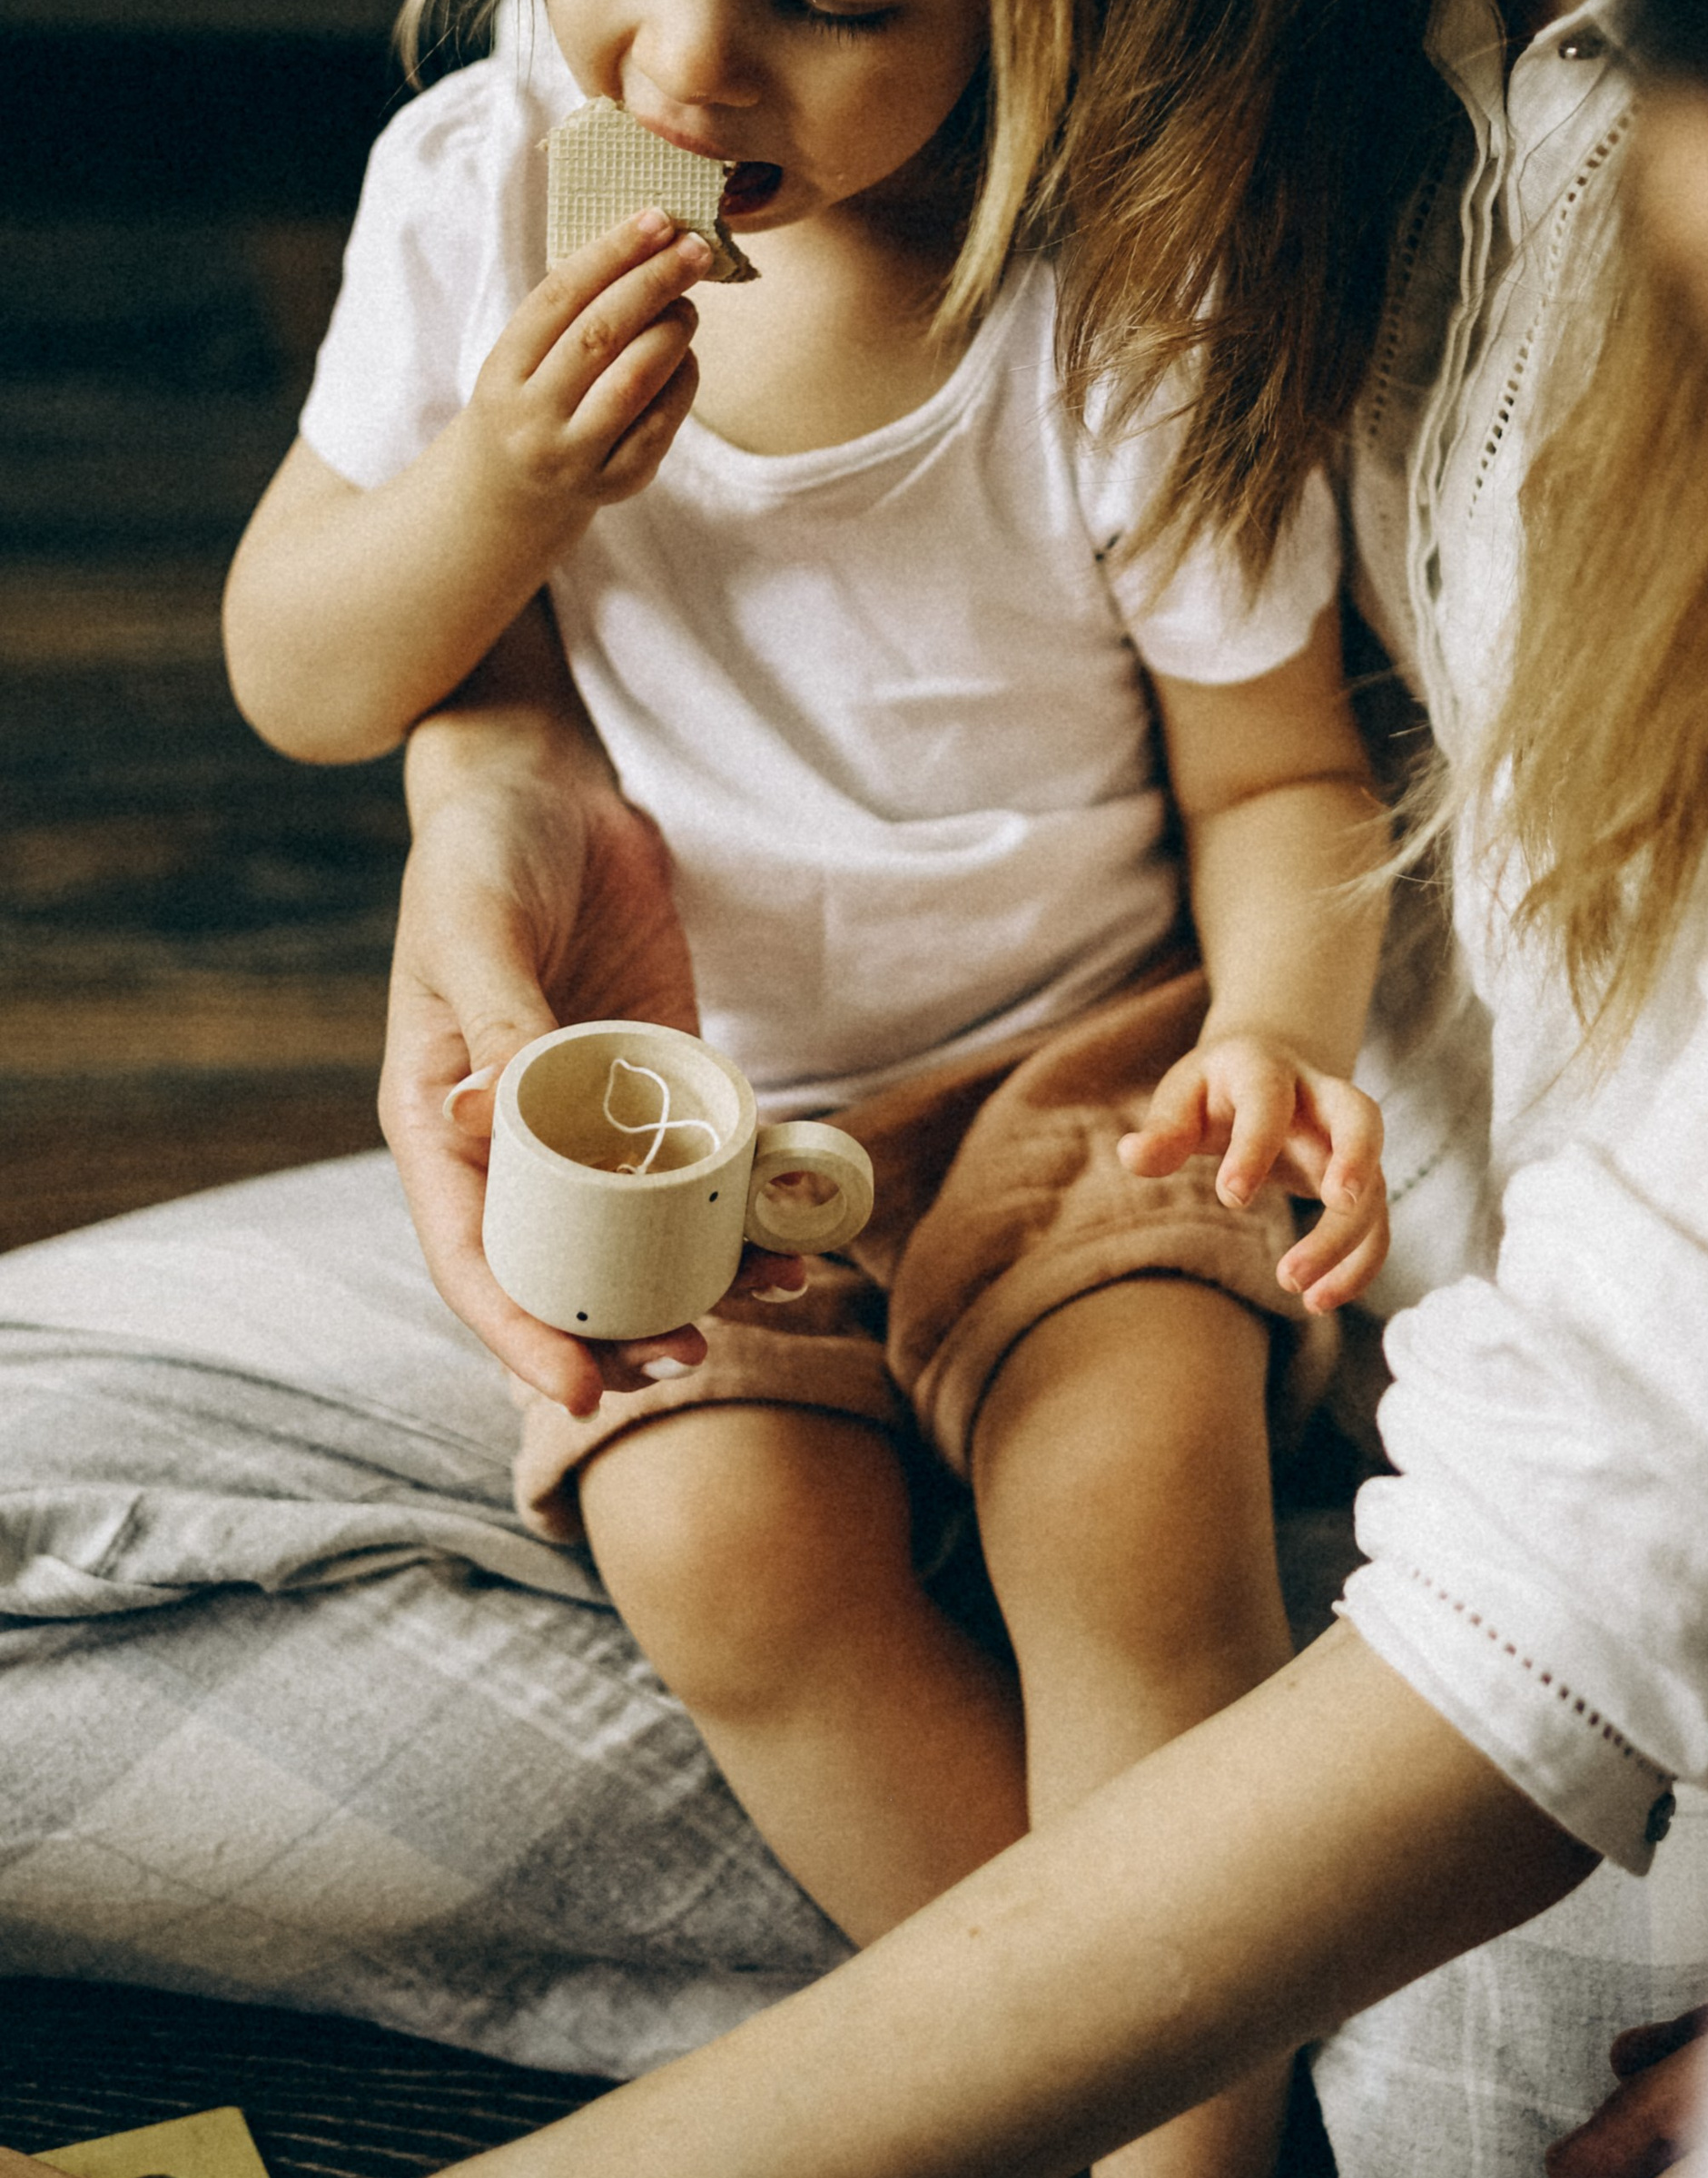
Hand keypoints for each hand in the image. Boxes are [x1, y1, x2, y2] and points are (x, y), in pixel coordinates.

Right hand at [385, 678, 798, 1414]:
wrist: (547, 784)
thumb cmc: (483, 849)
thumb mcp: (475, 924)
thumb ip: (494, 1013)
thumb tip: (494, 1115)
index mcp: (442, 1125)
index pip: (474, 1260)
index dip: (521, 1335)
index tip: (581, 1393)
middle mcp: (516, 1141)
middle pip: (562, 1269)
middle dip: (619, 1330)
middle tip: (688, 1358)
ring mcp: (592, 1114)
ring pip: (639, 1232)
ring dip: (695, 1279)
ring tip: (767, 1299)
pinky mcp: (658, 1077)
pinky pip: (699, 1163)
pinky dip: (740, 1204)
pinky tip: (795, 1230)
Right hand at [455, 207, 707, 518]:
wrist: (510, 490)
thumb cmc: (530, 397)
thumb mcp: (523, 356)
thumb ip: (569, 309)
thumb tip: (648, 240)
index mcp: (501, 372)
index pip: (558, 296)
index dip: (612, 252)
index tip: (657, 218)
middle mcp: (531, 417)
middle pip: (600, 335)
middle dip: (654, 283)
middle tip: (695, 250)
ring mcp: (572, 457)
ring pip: (635, 380)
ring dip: (671, 331)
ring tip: (687, 305)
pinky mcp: (615, 484)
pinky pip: (662, 423)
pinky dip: (682, 379)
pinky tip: (685, 354)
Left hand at [1119, 1032, 1389, 1307]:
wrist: (1263, 1074)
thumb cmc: (1214, 1091)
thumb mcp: (1183, 1098)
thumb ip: (1164, 1129)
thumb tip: (1132, 1154)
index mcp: (1266, 1069)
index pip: (1269, 1100)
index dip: (1255, 1145)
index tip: (1231, 1198)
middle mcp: (1320, 1098)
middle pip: (1362, 1115)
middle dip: (1357, 1156)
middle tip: (1340, 1202)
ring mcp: (1347, 1141)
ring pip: (1373, 1183)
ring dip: (1345, 1238)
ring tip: (1298, 1289)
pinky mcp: (1358, 1180)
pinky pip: (1376, 1222)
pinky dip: (1358, 1264)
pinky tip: (1318, 1300)